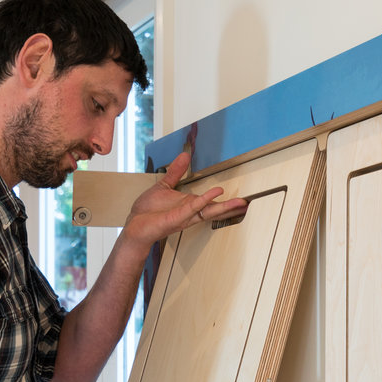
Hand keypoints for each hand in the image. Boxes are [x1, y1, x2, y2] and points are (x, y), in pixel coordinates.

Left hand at [121, 151, 247, 248]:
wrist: (134, 225)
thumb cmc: (147, 211)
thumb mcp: (164, 186)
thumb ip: (175, 172)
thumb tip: (185, 156)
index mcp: (188, 205)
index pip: (210, 203)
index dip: (225, 201)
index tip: (240, 200)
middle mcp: (189, 212)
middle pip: (214, 209)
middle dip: (231, 207)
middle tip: (246, 204)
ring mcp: (184, 215)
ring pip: (208, 210)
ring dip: (224, 207)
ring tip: (240, 202)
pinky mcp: (177, 217)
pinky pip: (193, 207)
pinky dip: (204, 200)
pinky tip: (215, 193)